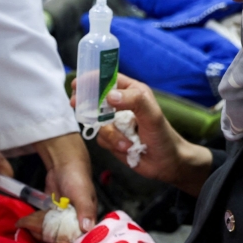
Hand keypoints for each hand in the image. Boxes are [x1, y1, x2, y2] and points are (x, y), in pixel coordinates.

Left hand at [33, 132, 96, 231]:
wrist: (62, 163)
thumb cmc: (77, 177)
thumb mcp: (82, 194)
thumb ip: (85, 210)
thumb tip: (87, 229)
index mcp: (88, 219)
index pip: (83, 239)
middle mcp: (77, 222)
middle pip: (67, 239)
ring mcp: (63, 219)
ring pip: (56, 234)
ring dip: (46, 238)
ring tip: (38, 239)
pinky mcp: (52, 215)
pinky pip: (47, 225)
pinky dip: (40, 229)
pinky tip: (33, 232)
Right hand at [71, 75, 212, 195]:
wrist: (166, 163)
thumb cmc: (163, 135)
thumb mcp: (152, 115)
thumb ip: (134, 101)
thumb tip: (110, 96)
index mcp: (131, 92)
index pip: (107, 79)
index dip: (91, 79)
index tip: (78, 84)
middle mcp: (121, 105)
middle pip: (95, 99)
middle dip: (86, 103)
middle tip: (76, 104)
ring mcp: (115, 123)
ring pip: (98, 123)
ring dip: (111, 135)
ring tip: (127, 144)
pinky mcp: (112, 140)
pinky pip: (101, 139)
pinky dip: (113, 144)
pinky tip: (126, 149)